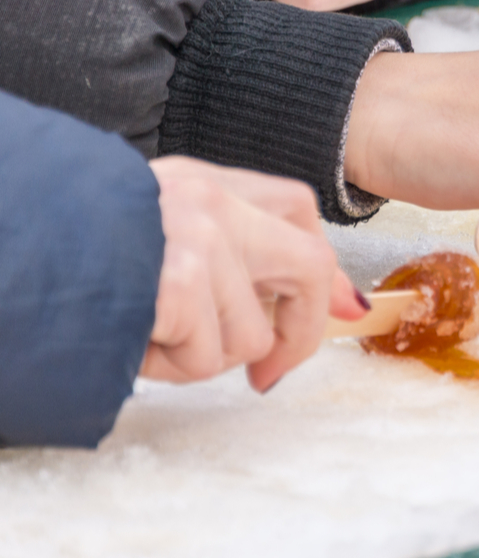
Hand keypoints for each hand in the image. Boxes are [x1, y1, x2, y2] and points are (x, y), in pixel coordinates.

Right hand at [143, 157, 366, 391]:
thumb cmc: (55, 251)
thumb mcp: (133, 227)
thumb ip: (212, 251)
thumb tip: (306, 306)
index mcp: (195, 180)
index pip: (293, 209)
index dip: (324, 267)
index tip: (344, 309)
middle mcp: (208, 200)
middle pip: (310, 266)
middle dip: (299, 332)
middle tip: (265, 376)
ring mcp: (200, 238)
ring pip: (251, 335)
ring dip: (197, 358)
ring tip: (143, 337)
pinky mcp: (179, 282)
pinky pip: (202, 359)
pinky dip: (162, 367)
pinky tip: (126, 342)